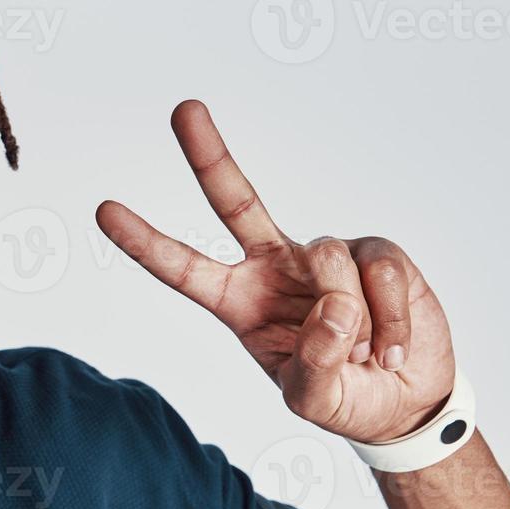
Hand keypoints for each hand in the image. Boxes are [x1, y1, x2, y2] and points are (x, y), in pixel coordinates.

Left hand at [95, 100, 455, 443]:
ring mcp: (324, 254)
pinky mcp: (374, 251)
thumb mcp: (314, 401)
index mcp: (238, 300)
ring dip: (354, 323)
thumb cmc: (344, 396)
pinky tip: (391, 346)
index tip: (104, 211)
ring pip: (328, 262)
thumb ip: (314, 366)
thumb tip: (334, 308)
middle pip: (235, 201)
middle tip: (183, 108)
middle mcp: (274, 266)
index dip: (145, 242)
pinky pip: (378, 273)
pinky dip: (391, 320)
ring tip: (363, 354)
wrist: (405, 399)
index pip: (183, 268)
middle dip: (208, 154)